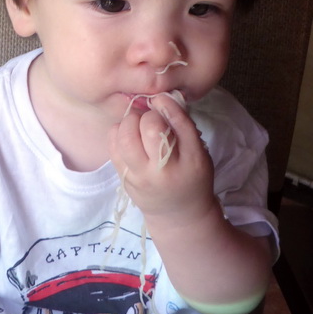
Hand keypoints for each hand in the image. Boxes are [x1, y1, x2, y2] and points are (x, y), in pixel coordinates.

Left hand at [109, 93, 216, 228]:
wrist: (179, 215)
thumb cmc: (191, 177)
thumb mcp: (199, 154)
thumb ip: (183, 129)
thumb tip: (161, 99)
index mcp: (192, 159)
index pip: (179, 124)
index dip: (167, 105)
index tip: (160, 99)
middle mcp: (165, 169)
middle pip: (150, 128)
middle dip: (147, 115)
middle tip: (149, 117)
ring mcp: (142, 176)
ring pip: (126, 138)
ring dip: (128, 122)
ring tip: (135, 123)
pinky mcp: (125, 179)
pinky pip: (113, 147)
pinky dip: (117, 132)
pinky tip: (126, 134)